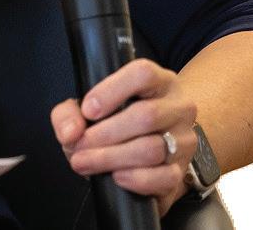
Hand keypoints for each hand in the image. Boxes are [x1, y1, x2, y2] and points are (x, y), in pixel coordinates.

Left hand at [49, 58, 197, 219]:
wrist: (148, 149)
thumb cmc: (114, 120)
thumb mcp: (88, 108)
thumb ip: (69, 114)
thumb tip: (70, 132)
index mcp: (158, 81)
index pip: (143, 74)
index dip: (112, 91)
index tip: (88, 110)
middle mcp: (178, 107)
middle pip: (147, 116)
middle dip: (105, 133)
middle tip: (79, 145)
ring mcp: (183, 140)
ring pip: (153, 148)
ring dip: (113, 157)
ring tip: (86, 161)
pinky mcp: (182, 171)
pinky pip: (165, 177)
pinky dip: (136, 179)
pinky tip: (116, 176)